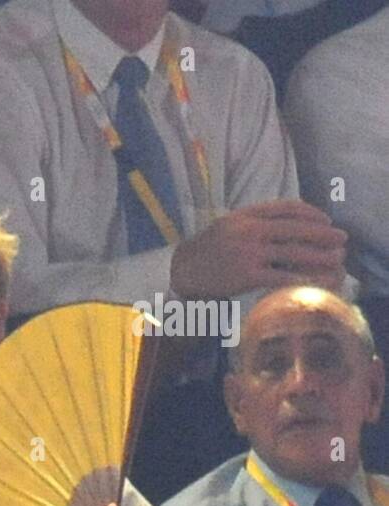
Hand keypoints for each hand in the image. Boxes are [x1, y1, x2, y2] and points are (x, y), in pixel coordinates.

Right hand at [170, 200, 345, 298]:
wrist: (181, 270)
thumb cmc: (208, 249)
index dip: (311, 213)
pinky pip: (281, 276)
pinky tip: (314, 280)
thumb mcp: (229, 224)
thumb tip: (290, 221)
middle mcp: (249, 230)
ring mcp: (248, 253)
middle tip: (342, 238)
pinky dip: (301, 278)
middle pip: (296, 229)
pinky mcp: (247, 276)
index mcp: (245, 215)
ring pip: (293, 253)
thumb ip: (256, 220)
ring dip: (319, 256)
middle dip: (323, 234)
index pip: (286, 208)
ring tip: (336, 259)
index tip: (326, 220)